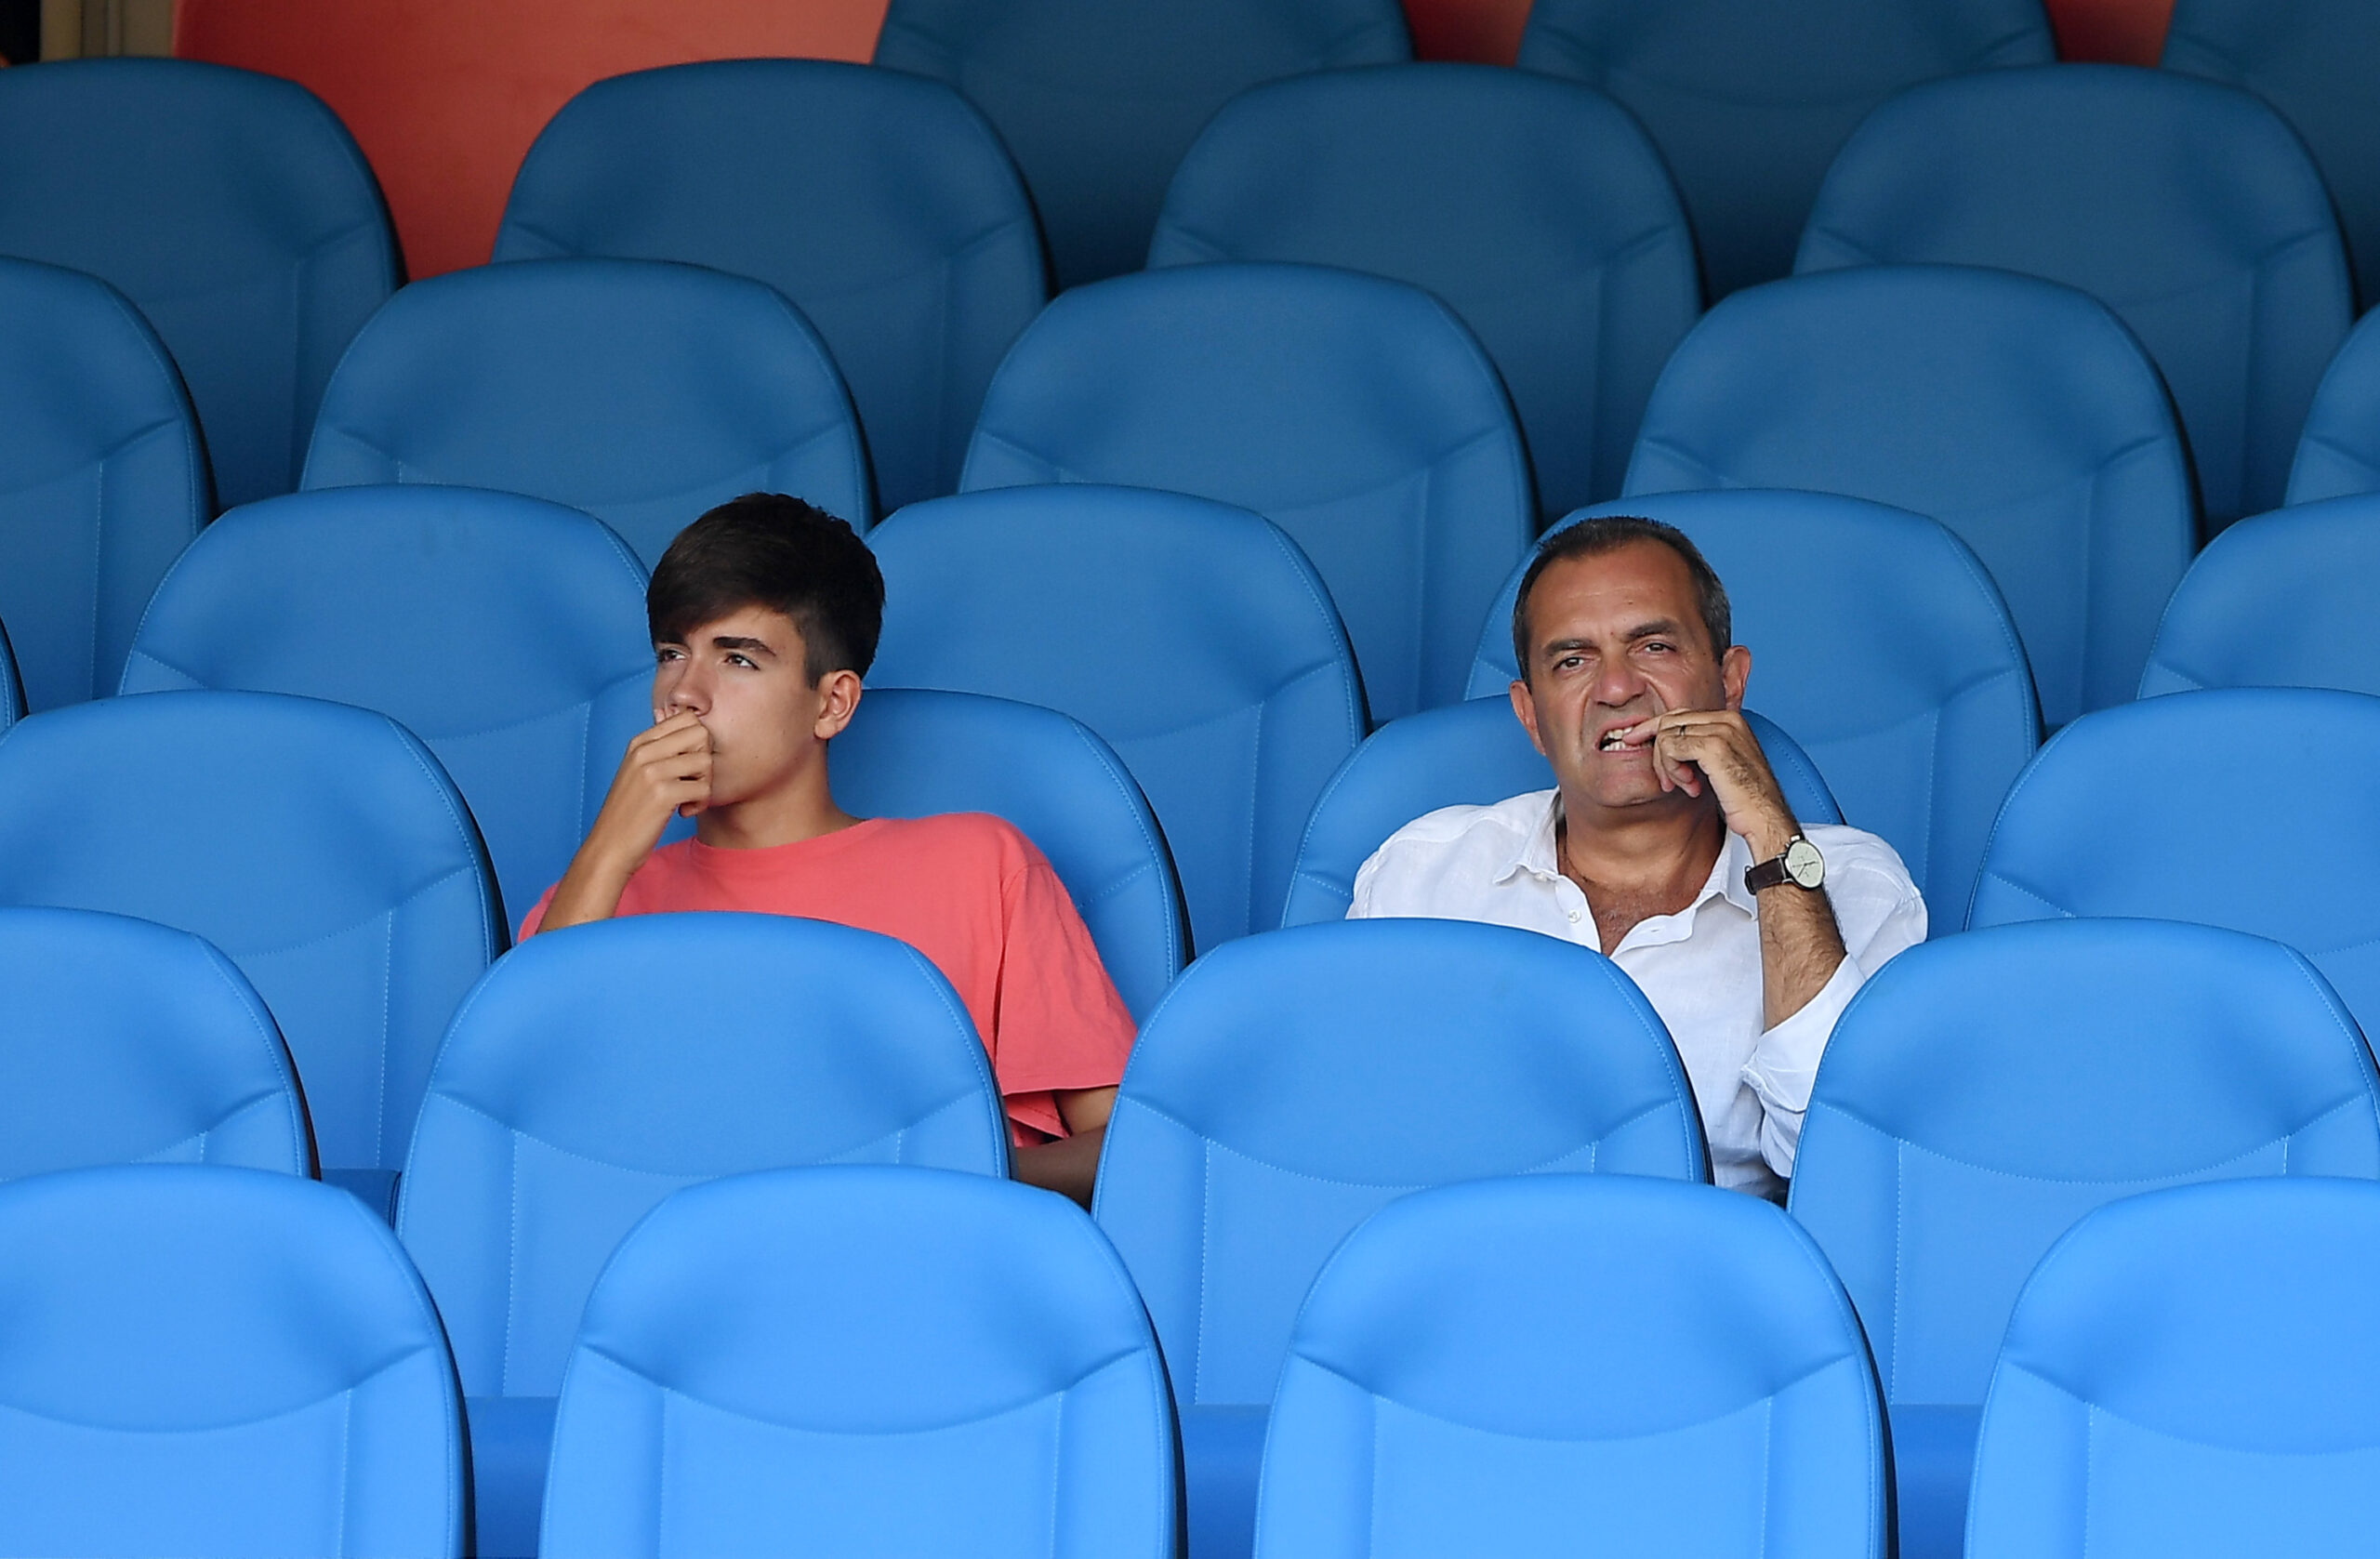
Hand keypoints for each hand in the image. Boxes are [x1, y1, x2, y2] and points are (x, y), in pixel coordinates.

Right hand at [586, 710, 712, 865]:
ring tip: (687, 798)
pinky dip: (700, 804)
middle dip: (704, 759)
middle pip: (701, 733)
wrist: (610, 847)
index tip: (687, 765)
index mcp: (639, 743)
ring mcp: (652, 771)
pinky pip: (704, 789)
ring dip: (704, 784)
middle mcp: (644, 752)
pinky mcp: (662, 794)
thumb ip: (659, 748)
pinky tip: (684, 812)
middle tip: (692, 781)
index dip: (697, 742)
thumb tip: (685, 720)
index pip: (687, 718)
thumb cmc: (630, 812)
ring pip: (706, 761)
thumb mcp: (638, 772)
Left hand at [1615, 708, 1797, 855]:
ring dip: (1667, 767)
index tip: (1634, 740)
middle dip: (1657, 750)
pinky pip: (1669, 748)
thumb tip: (1663, 742)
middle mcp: (1727, 719)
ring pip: (1666, 735)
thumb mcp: (1720, 765)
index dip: (1655, 729)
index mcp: (1731, 719)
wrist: (1765, 817)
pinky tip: (1689, 787)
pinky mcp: (1712, 747)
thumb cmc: (1744, 798)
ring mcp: (1721, 730)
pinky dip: (1670, 770)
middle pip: (1670, 721)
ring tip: (1684, 786)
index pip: (1680, 714)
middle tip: (1665, 780)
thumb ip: (1699, 747)